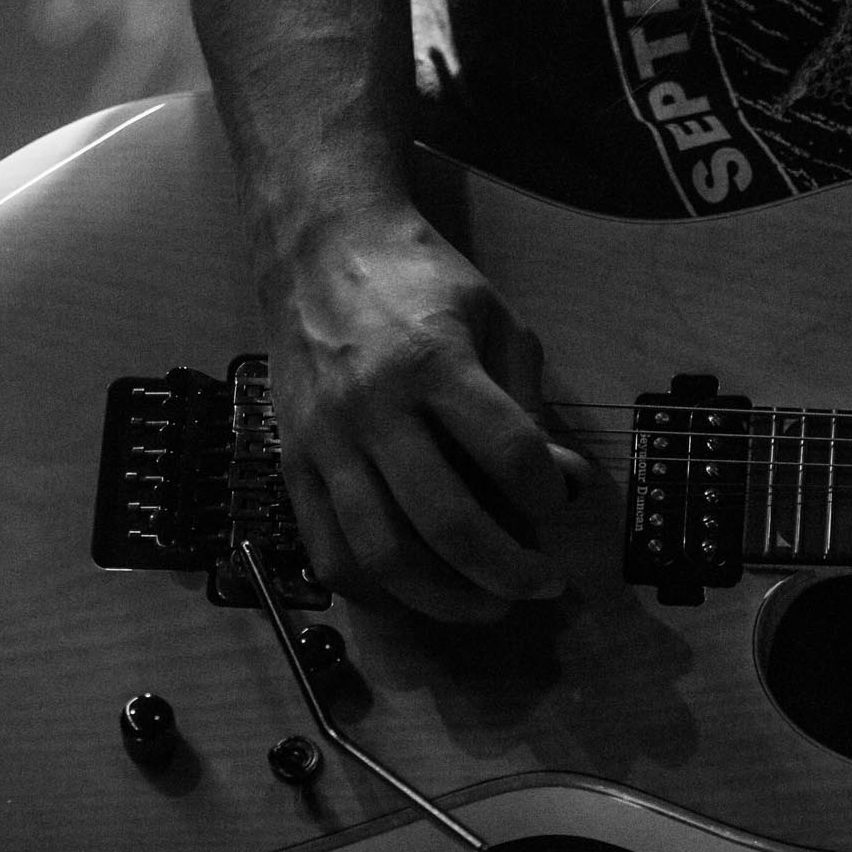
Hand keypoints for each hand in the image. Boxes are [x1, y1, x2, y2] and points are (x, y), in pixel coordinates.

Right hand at [262, 209, 575, 621]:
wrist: (317, 247)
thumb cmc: (419, 279)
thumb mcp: (494, 317)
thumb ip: (526, 401)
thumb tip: (559, 484)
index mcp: (432, 360)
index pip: (508, 452)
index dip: (548, 493)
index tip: (560, 500)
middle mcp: (372, 407)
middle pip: (446, 521)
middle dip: (507, 571)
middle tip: (541, 586)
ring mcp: (324, 442)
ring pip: (382, 555)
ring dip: (445, 599)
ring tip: (487, 604)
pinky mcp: (291, 463)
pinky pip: (328, 553)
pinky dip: (375, 592)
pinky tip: (415, 594)